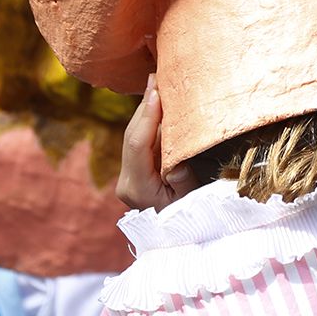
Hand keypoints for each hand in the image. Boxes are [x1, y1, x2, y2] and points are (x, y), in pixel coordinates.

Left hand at [116, 73, 198, 210]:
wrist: (176, 239)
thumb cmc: (189, 219)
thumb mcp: (190, 200)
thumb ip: (181, 180)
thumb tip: (174, 162)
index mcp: (136, 188)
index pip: (137, 146)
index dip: (147, 118)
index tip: (157, 94)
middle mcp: (126, 180)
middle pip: (132, 135)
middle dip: (145, 105)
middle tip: (156, 77)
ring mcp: (128, 175)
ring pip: (135, 134)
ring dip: (146, 108)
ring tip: (156, 82)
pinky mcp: (135, 170)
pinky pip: (141, 139)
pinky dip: (149, 119)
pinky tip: (156, 100)